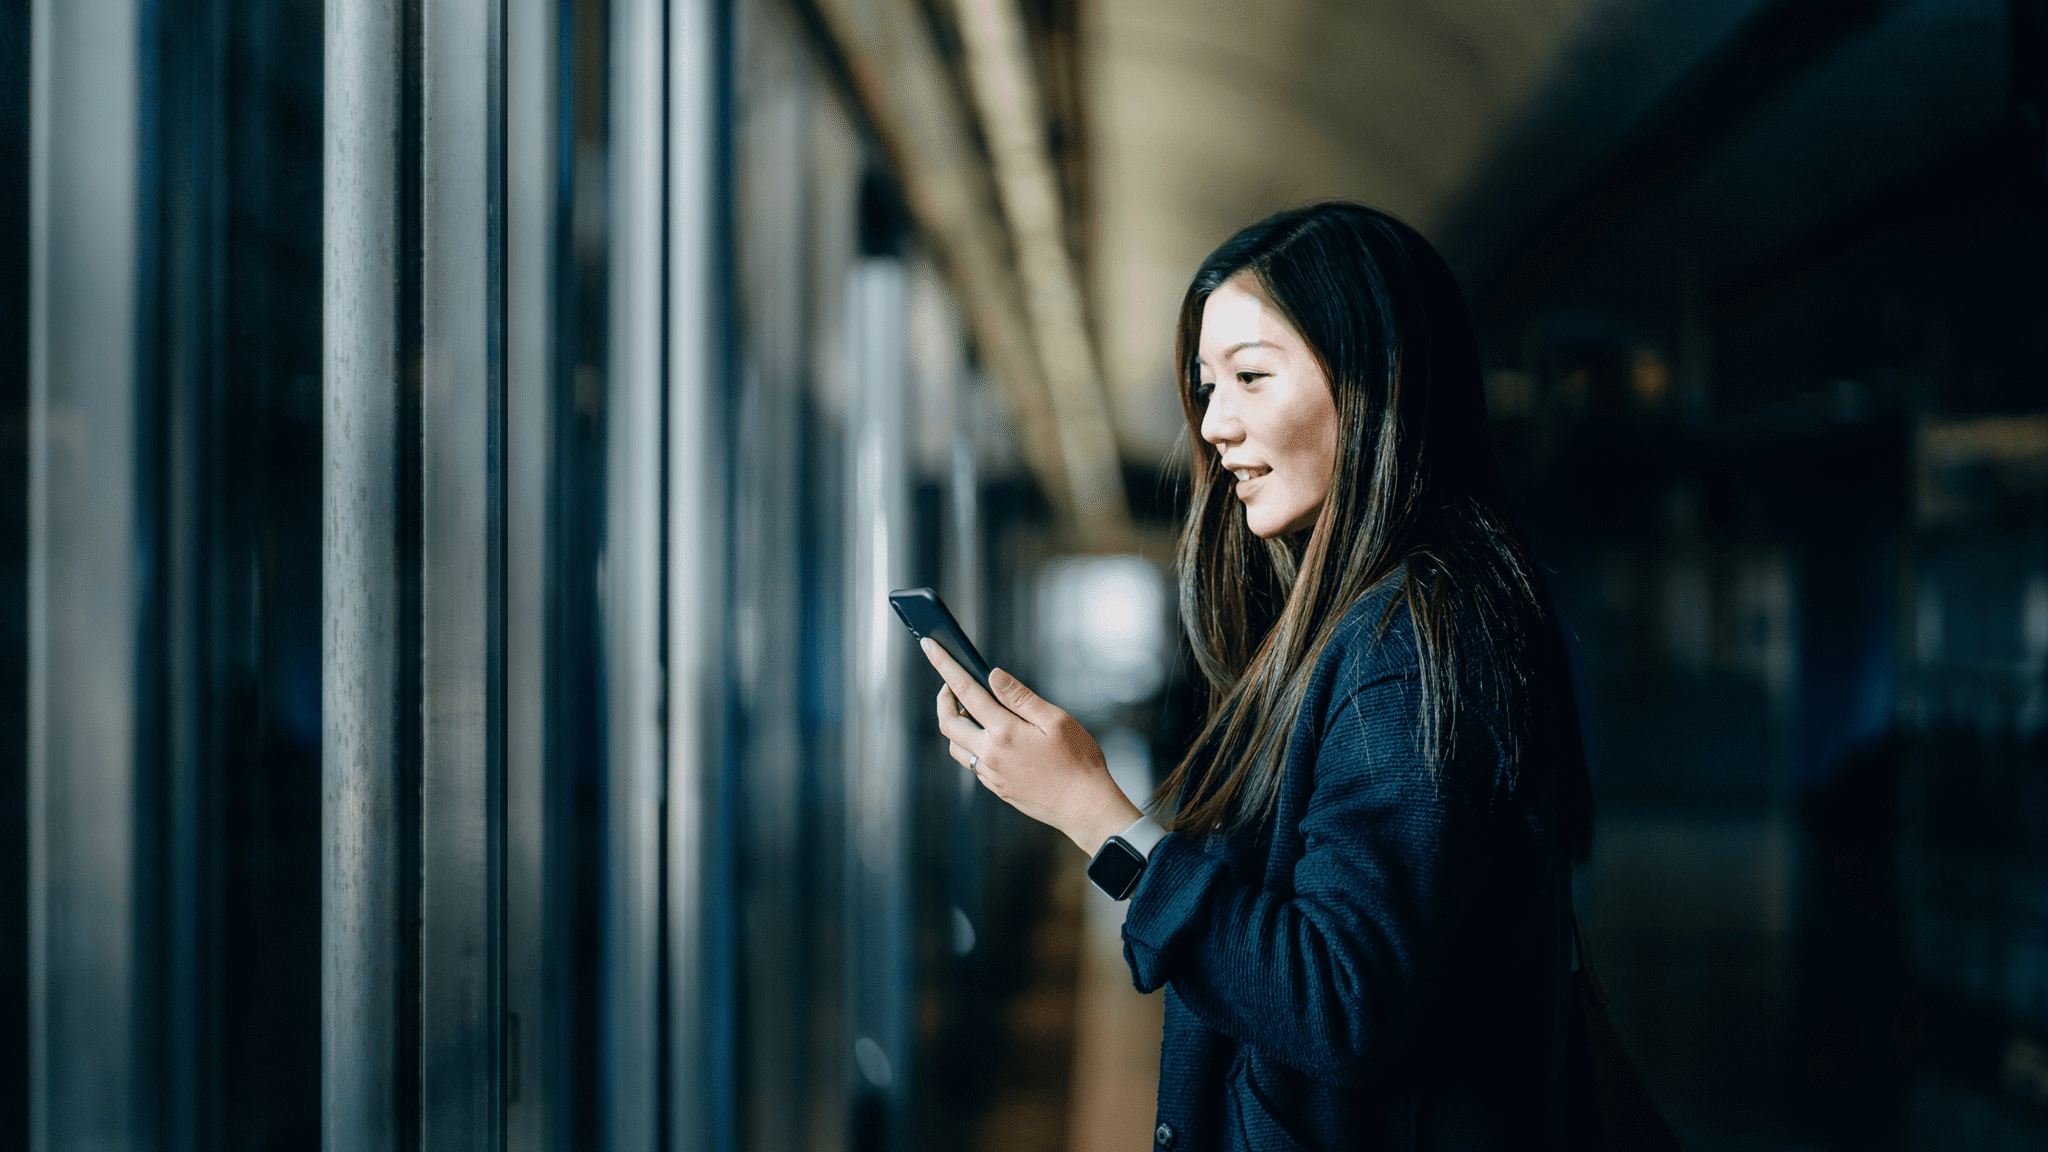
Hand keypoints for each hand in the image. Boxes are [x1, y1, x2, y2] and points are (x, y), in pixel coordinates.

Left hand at [921, 638, 1142, 856]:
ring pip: (957, 746)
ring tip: (975, 712)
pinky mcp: (997, 788)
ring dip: (957, 725)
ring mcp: (991, 774)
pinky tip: (994, 740)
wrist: (1085, 808)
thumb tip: (992, 675)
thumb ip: (1020, 697)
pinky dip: (973, 746)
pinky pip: (973, 764)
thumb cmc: (1078, 761)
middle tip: (952, 685)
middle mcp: (990, 754)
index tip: (929, 645)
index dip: (944, 665)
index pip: (965, 690)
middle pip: (948, 722)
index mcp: (1004, 732)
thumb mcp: (1056, 720)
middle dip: (943, 699)